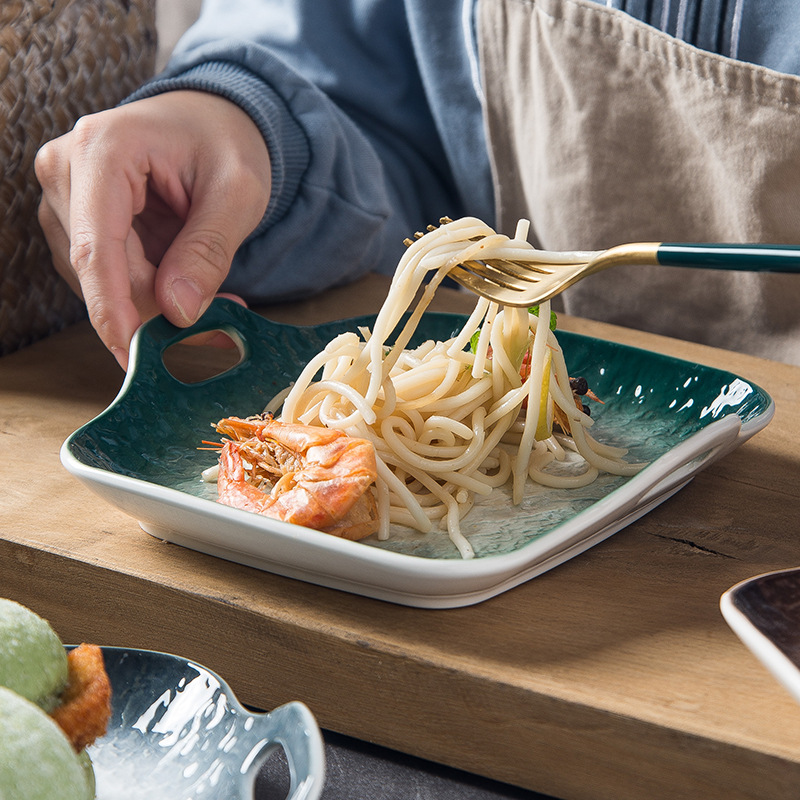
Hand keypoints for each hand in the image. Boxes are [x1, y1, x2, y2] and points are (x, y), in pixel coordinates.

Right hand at [35, 90, 270, 368]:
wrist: (213, 118)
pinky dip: (150, 292)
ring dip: (154, 303)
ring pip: (101, 280)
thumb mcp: (238, 192)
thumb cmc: (227, 142)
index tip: (132, 356)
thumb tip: (178, 311)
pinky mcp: (77, 219)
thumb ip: (208, 250)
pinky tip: (190, 289)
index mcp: (103, 150)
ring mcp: (67, 197)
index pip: (96, 247)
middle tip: (211, 336)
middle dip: (151, 311)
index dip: (112, 309)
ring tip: (215, 303)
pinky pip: (108, 274)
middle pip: (99, 270)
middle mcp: (68, 171)